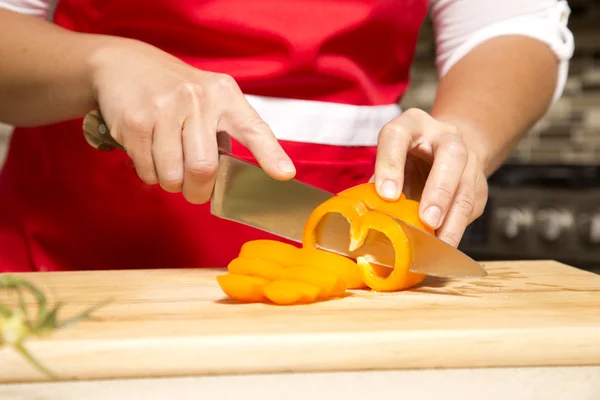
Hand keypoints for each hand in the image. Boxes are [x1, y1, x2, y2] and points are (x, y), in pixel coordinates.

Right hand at [90, 39, 295, 202]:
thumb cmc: (175, 91)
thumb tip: (229, 180)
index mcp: (224, 95)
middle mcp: (198, 99)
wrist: (124, 65)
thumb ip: (223, 132)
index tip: (285, 175)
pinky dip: (150, 175)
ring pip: (172, 175)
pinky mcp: (136, 122)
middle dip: (198, 191)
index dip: (271, 155)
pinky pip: (147, 170)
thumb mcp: (208, 98)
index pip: (253, 129)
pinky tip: (149, 155)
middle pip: (204, 168)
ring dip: (171, 184)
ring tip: (170, 168)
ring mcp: (165, 108)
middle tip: (195, 192)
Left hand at [372, 108, 488, 246]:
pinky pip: (471, 208)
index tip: (386, 195)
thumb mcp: (391, 157)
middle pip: (450, 156)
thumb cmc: (409, 154)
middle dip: (439, 191)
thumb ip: (380, 181)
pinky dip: (457, 229)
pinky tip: (444, 246)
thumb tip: (364, 216)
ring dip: (453, 219)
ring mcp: (468, 157)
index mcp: (412, 125)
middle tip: (427, 220)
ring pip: (467, 187)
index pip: (397, 136)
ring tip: (438, 244)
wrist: (447, 145)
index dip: (390, 164)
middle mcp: (444, 136)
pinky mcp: (479, 183)